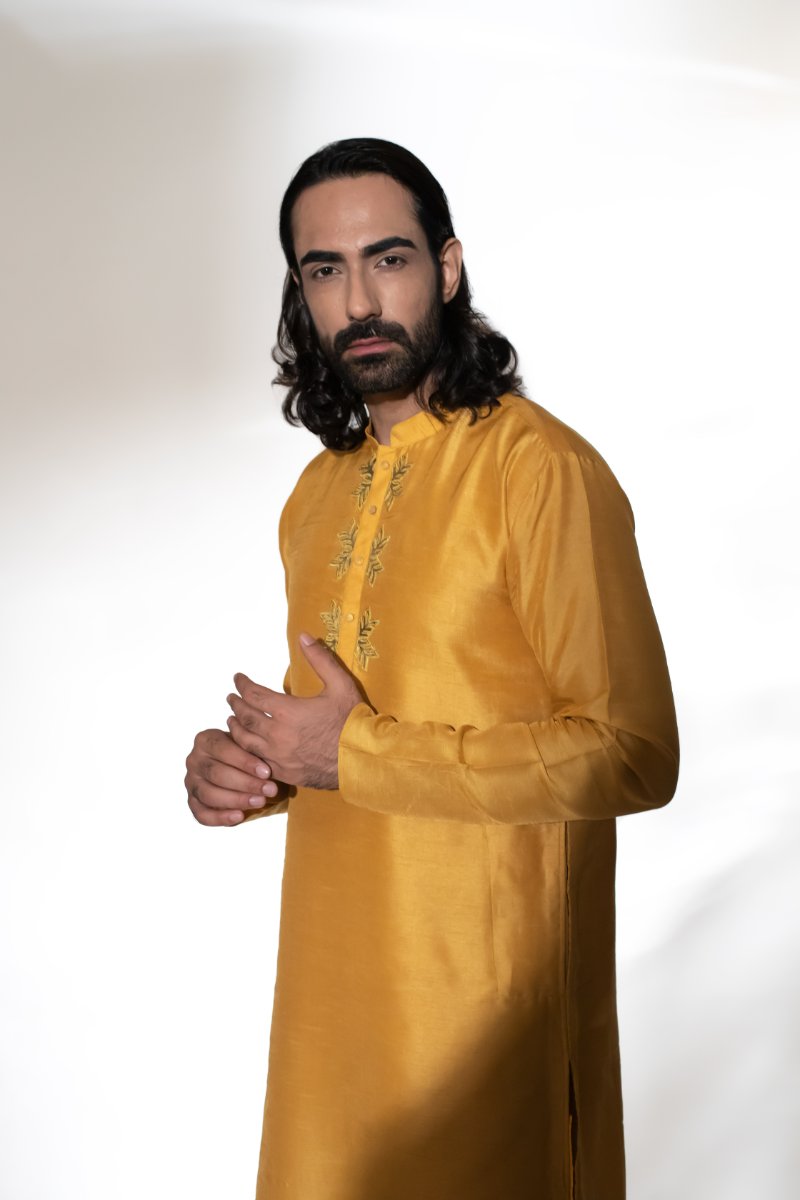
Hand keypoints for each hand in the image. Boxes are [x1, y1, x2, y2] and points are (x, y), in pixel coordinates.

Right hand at [185, 727, 283, 826]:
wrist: (240, 768)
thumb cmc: (247, 754)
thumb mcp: (250, 746)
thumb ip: (253, 750)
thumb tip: (268, 764)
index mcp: (206, 740)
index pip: (222, 749)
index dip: (245, 761)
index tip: (267, 772)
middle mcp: (194, 760)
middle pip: (216, 773)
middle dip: (245, 783)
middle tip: (269, 790)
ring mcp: (191, 782)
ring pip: (209, 794)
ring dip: (236, 800)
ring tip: (260, 802)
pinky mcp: (193, 802)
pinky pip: (202, 814)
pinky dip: (220, 817)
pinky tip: (239, 816)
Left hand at [226, 633, 362, 789]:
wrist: (362, 758)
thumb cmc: (352, 721)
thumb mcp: (340, 684)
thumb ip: (320, 659)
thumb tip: (303, 636)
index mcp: (287, 711)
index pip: (254, 694)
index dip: (243, 685)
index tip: (237, 678)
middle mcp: (277, 734)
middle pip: (245, 717)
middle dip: (235, 705)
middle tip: (230, 697)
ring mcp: (278, 756)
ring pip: (245, 741)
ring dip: (236, 728)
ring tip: (231, 720)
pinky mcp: (283, 772)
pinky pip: (256, 761)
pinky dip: (246, 751)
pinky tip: (246, 747)